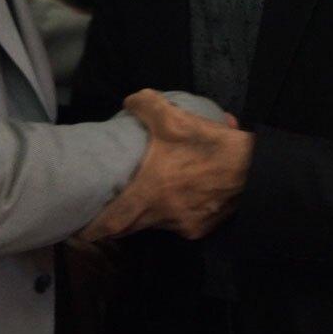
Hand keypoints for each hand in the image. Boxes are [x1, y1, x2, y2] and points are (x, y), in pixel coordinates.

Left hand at [79, 89, 252, 242]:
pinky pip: (179, 222)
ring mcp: (184, 226)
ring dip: (147, 213)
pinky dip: (174, 211)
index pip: (111, 224)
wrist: (254, 170)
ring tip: (146, 194)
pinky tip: (180, 192)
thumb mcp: (175, 118)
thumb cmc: (209, 146)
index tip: (78, 230)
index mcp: (149, 194)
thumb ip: (146, 106)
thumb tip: (129, 102)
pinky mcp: (203, 227)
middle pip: (130, 227)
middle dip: (117, 220)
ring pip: (155, 224)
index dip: (92, 230)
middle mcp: (163, 217)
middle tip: (106, 208)